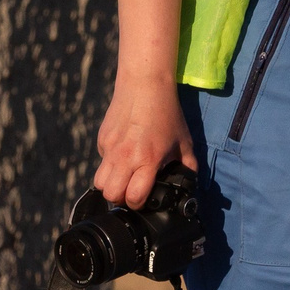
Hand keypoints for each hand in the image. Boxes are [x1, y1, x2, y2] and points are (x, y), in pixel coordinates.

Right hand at [95, 74, 198, 209]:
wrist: (145, 85)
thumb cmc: (167, 113)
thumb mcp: (183, 140)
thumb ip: (187, 164)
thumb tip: (190, 181)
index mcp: (147, 160)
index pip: (134, 197)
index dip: (139, 204)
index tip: (145, 199)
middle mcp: (125, 157)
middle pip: (111, 195)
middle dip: (121, 198)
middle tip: (132, 191)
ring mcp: (110, 149)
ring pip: (99, 183)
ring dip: (111, 185)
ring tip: (125, 178)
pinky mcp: (101, 140)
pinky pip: (101, 162)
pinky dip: (110, 165)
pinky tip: (123, 154)